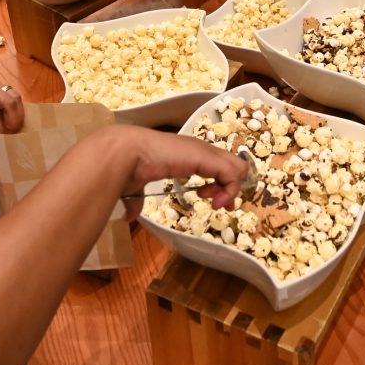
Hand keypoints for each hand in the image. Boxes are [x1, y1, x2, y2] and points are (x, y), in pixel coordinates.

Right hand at [107, 125, 252, 212]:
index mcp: (186, 153)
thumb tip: (129, 215)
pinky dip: (229, 191)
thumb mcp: (137, 187)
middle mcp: (199, 149)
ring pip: (238, 167)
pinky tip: (215, 202)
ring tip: (216, 204)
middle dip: (231, 187)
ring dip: (231, 190)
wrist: (125, 152)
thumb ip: (137, 200)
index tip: (210, 200)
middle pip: (233, 164)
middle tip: (218, 204)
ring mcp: (204, 151)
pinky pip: (232, 174)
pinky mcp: (208, 157)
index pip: (217, 164)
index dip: (219, 184)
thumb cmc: (127, 167)